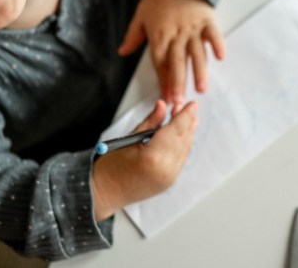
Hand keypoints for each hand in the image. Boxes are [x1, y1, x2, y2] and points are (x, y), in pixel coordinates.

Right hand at [91, 99, 197, 219]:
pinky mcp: (169, 182)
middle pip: (183, 140)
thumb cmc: (111, 166)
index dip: (185, 115)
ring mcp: (169, 178)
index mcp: (154, 157)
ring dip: (187, 134)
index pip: (175, 130)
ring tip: (189, 120)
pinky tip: (182, 137)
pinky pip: (180, 160)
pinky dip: (183, 147)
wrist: (104, 192)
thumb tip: (162, 105)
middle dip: (187, 123)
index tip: (192, 104)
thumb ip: (151, 122)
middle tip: (188, 108)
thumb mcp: (129, 138)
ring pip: (185, 150)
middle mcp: (166, 169)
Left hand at [118, 0, 225, 105]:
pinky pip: (213, 33)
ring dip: (198, 71)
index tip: (165, 98)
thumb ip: (133, 36)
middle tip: (179, 100)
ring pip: (196, 52)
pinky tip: (220, 58)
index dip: (162, 81)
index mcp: (159, 34)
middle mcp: (176, 33)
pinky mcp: (207, 20)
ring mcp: (193, 27)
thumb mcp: (140, 15)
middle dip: (178, 82)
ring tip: (201, 88)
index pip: (160, 62)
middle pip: (177, 61)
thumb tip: (121, 52)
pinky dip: (217, 44)